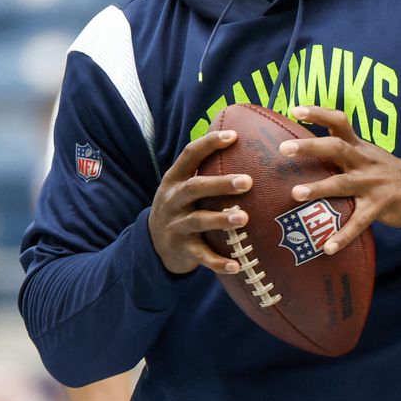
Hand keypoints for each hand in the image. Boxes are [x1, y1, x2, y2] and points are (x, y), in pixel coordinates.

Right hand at [147, 130, 252, 275]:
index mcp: (175, 179)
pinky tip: (238, 265)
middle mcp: (173, 200)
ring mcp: (176, 225)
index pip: (190, 155)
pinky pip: (201, 256)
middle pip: (195, 188)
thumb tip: (246, 143)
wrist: (152, 244)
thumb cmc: (181, 208)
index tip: (233, 135)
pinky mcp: (181, 249)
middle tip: (248, 181)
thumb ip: (206, 170)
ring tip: (244, 218)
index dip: (210, 144)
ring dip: (221, 219)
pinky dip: (218, 262)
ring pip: (198, 221)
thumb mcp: (184, 187)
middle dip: (221, 184)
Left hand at [280, 105, 400, 250]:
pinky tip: (327, 248)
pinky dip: (343, 235)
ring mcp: (372, 184)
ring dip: (319, 188)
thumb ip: (340, 149)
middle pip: (336, 148)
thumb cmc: (382, 171)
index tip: (295, 110)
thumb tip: (301, 147)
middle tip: (284, 149)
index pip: (339, 121)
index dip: (318, 113)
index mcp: (358, 146)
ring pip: (343, 183)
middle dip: (310, 147)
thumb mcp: (365, 154)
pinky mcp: (379, 207)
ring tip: (295, 194)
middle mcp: (363, 161)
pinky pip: (359, 222)